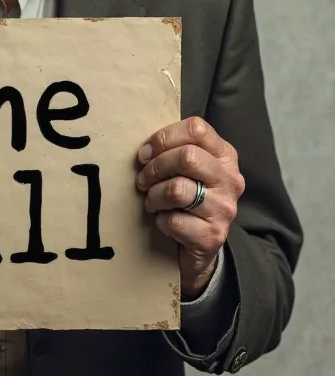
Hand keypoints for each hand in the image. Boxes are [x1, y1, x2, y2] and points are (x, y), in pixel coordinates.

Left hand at [135, 117, 244, 299]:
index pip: (196, 129)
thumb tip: (145, 150)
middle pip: (187, 157)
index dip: (164, 138)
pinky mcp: (212, 235)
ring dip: (154, 196)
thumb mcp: (188, 170)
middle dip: (155, 168)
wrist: (201, 246)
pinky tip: (164, 221)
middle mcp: (230, 180)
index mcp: (225, 156)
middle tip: (143, 180)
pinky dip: (160, 221)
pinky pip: (174, 221)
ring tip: (152, 201)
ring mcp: (224, 209)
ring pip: (177, 190)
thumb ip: (174, 151)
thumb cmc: (189, 199)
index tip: (145, 153)